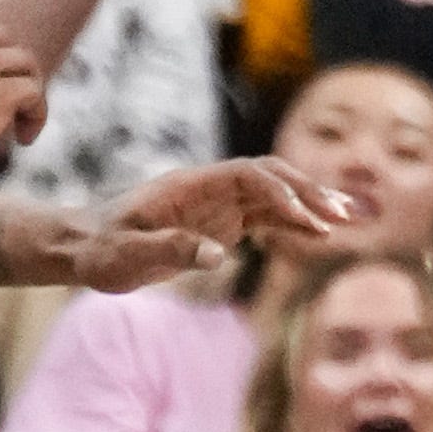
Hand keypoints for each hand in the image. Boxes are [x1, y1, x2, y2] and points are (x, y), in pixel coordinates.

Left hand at [36, 155, 354, 289]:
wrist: (84, 248)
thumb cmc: (100, 251)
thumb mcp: (126, 255)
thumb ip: (168, 250)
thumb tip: (217, 255)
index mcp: (189, 186)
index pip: (246, 175)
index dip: (278, 191)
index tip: (303, 218)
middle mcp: (208, 188)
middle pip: (270, 177)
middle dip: (308, 192)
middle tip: (342, 216)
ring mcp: (216, 204)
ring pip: (273, 195)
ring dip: (309, 206)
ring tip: (348, 222)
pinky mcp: (220, 223)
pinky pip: (264, 218)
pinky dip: (292, 225)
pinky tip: (317, 237)